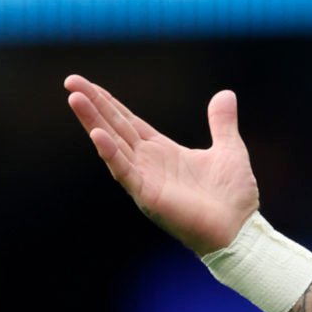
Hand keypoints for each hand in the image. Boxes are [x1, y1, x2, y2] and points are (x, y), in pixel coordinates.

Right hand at [65, 75, 258, 254]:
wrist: (241, 231)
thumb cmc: (234, 197)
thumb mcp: (230, 150)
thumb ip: (222, 123)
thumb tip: (226, 93)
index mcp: (163, 152)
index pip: (129, 122)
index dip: (109, 103)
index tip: (88, 83)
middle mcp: (149, 163)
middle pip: (115, 128)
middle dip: (93, 105)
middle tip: (70, 81)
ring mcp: (146, 180)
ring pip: (113, 145)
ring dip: (93, 121)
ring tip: (75, 98)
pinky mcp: (149, 197)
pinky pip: (125, 172)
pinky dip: (111, 154)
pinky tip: (97, 135)